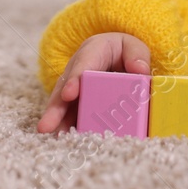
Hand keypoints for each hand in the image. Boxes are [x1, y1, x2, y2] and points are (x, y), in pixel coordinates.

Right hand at [36, 32, 151, 133]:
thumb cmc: (123, 50)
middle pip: (64, 88)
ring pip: (63, 105)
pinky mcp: (78, 103)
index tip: (68, 95)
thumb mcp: (133, 46)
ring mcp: (75, 88)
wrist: (116, 54)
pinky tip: (66, 142)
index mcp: (92, 52)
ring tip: (54, 139)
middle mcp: (77, 70)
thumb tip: (140, 70)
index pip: (83, 65)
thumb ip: (138, 55)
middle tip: (46, 126)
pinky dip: (68, 128)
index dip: (74, 80)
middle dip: (56, 108)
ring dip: (58, 122)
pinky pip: (71, 115)